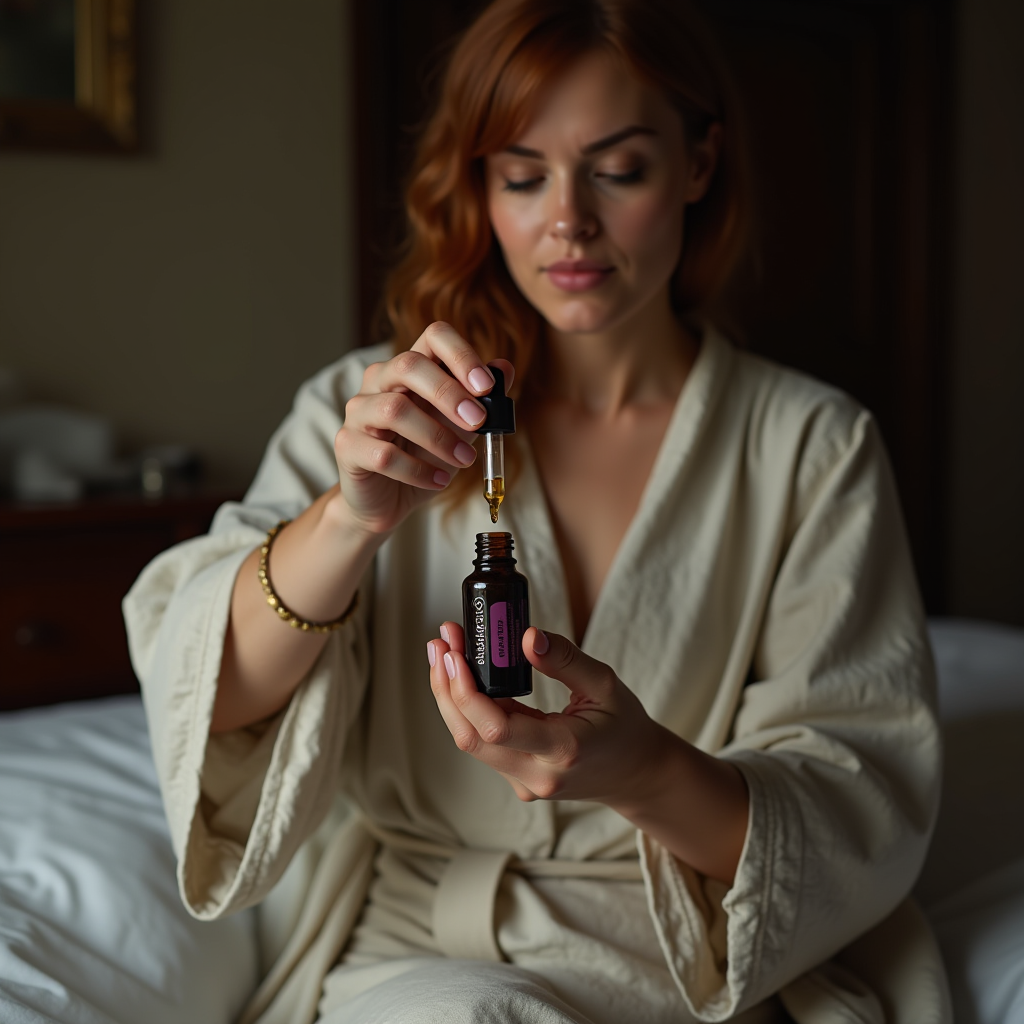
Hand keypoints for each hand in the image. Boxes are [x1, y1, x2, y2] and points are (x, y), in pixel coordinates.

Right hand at [334, 322, 513, 535]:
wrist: (388, 500)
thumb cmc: (424, 457)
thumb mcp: (461, 429)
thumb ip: (480, 400)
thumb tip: (504, 368)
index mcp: (410, 369)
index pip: (433, 336)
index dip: (461, 354)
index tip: (486, 385)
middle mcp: (379, 381)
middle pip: (408, 365)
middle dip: (448, 393)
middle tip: (478, 421)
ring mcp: (358, 412)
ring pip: (394, 410)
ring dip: (438, 437)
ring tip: (465, 460)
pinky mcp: (347, 446)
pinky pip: (383, 454)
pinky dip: (417, 470)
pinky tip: (438, 481)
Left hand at [427, 620, 749, 882]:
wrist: (635, 774)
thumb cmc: (624, 726)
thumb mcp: (605, 684)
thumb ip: (565, 659)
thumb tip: (526, 636)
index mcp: (563, 750)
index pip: (496, 728)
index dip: (466, 691)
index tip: (455, 653)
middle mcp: (537, 774)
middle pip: (471, 737)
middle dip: (447, 687)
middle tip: (441, 643)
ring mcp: (524, 783)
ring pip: (470, 742)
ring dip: (450, 697)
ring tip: (443, 653)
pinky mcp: (517, 780)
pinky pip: (482, 745)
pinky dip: (466, 710)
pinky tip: (460, 678)